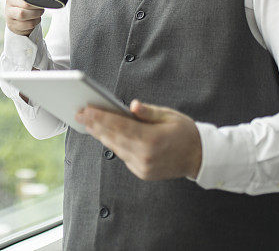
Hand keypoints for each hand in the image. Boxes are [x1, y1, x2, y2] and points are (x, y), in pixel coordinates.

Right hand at [4, 0, 44, 35]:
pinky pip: (26, 24)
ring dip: (36, 15)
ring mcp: (9, 12)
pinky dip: (34, 22)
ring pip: (23, 14)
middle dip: (37, 6)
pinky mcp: (11, 24)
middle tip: (41, 6)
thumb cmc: (27, 1)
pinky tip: (35, 19)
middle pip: (25, 3)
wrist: (18, 17)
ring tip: (39, 13)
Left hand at [75, 100, 201, 180]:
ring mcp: (143, 166)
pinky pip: (122, 155)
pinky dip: (113, 144)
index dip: (100, 117)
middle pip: (113, 138)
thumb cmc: (185, 131)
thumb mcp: (169, 116)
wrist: (199, 157)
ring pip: (115, 148)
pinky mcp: (142, 172)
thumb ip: (148, 112)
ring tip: (87, 122)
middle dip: (94, 124)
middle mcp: (145, 155)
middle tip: (79, 113)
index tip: (86, 110)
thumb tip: (131, 105)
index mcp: (152, 139)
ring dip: (100, 135)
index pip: (119, 126)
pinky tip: (103, 134)